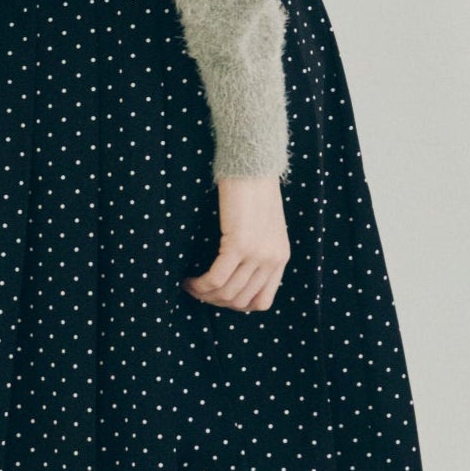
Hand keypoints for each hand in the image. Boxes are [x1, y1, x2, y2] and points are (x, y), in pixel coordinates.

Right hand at [181, 175, 290, 311]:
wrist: (253, 165)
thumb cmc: (253, 190)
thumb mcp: (264, 227)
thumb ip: (257, 251)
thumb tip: (234, 274)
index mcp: (280, 258)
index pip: (261, 301)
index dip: (235, 305)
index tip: (217, 296)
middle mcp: (272, 260)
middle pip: (240, 301)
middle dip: (214, 301)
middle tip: (197, 290)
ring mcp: (257, 254)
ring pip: (226, 293)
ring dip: (204, 294)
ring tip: (190, 285)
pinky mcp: (239, 245)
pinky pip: (216, 278)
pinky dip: (200, 283)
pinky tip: (189, 279)